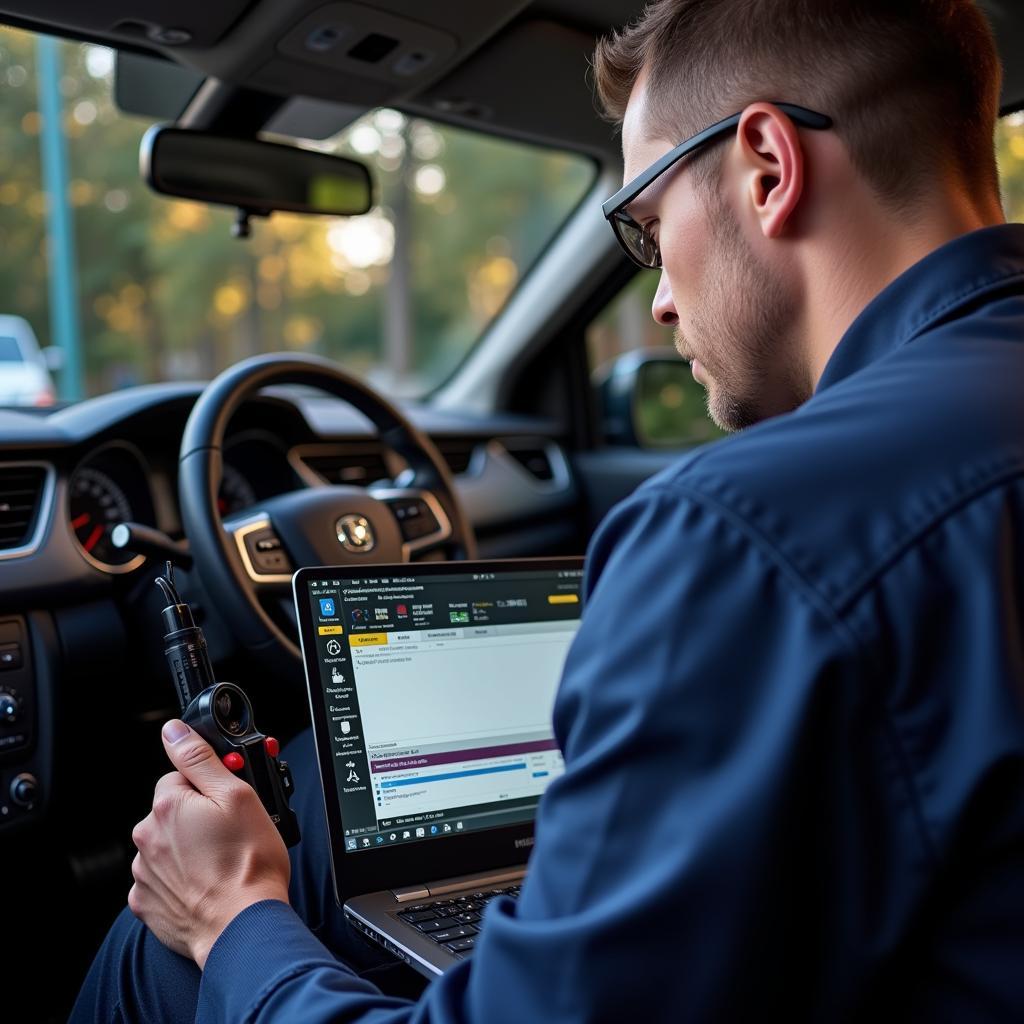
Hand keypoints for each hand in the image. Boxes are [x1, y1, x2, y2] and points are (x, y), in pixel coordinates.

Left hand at [129, 719, 290, 969]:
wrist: (241, 925)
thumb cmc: (247, 864)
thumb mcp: (237, 795)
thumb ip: (200, 758)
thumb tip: (174, 730)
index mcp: (168, 805)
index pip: (180, 776)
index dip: (209, 787)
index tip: (227, 801)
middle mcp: (147, 837)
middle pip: (173, 810)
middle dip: (198, 817)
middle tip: (230, 833)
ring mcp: (143, 873)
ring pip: (168, 844)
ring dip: (189, 847)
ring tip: (222, 861)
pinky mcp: (146, 903)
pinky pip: (162, 878)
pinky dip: (181, 878)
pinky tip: (206, 882)